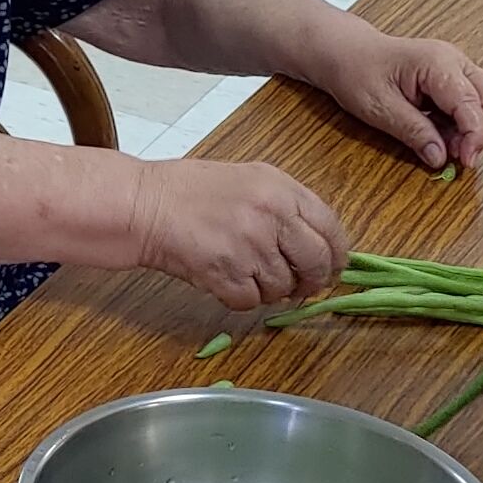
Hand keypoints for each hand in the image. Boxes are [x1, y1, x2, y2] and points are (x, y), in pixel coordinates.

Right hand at [129, 155, 346, 313]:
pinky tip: (226, 279)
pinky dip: (241, 298)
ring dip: (270, 290)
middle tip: (302, 285)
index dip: (337, 255)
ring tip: (247, 273)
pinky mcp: (226, 275)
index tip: (333, 267)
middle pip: (316, 263)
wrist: (146, 205)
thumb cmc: (192, 191)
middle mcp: (271, 217)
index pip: (331, 228)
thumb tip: (318, 244)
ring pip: (283, 288)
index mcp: (282, 189)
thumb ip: (287, 206)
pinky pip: (252, 302)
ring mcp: (249, 247)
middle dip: (312, 280)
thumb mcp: (250, 180)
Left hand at [318, 26, 482, 170]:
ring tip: (447, 148)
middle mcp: (454, 61)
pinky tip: (442, 136)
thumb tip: (439, 157)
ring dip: (474, 130)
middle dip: (482, 134)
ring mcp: (456, 68)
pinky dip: (463, 125)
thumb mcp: (379, 108)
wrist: (347, 53)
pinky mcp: (452, 79)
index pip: (472, 104)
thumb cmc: (357, 72)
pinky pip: (471, 104)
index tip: (465, 162)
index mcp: (437, 63)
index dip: (474, 137)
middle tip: (460, 159)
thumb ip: (413, 132)